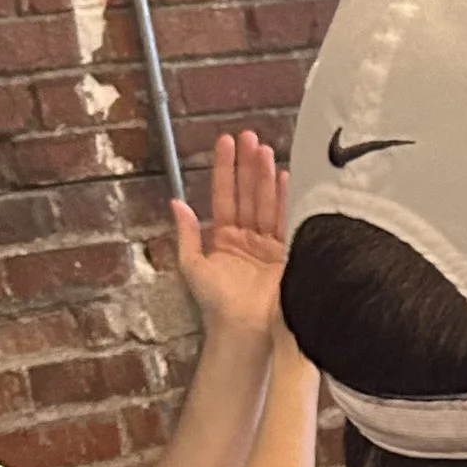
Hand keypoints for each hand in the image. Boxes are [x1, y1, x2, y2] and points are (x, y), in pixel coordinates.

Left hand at [172, 130, 288, 344]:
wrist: (244, 330)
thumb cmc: (216, 303)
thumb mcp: (191, 266)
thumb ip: (186, 234)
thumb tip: (177, 202)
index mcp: (224, 237)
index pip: (224, 195)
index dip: (225, 169)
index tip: (227, 142)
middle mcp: (248, 237)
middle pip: (248, 194)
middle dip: (248, 165)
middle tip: (250, 136)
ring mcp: (269, 244)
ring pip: (266, 203)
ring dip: (266, 176)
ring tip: (265, 150)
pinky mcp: (288, 254)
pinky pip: (287, 221)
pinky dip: (287, 199)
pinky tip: (288, 177)